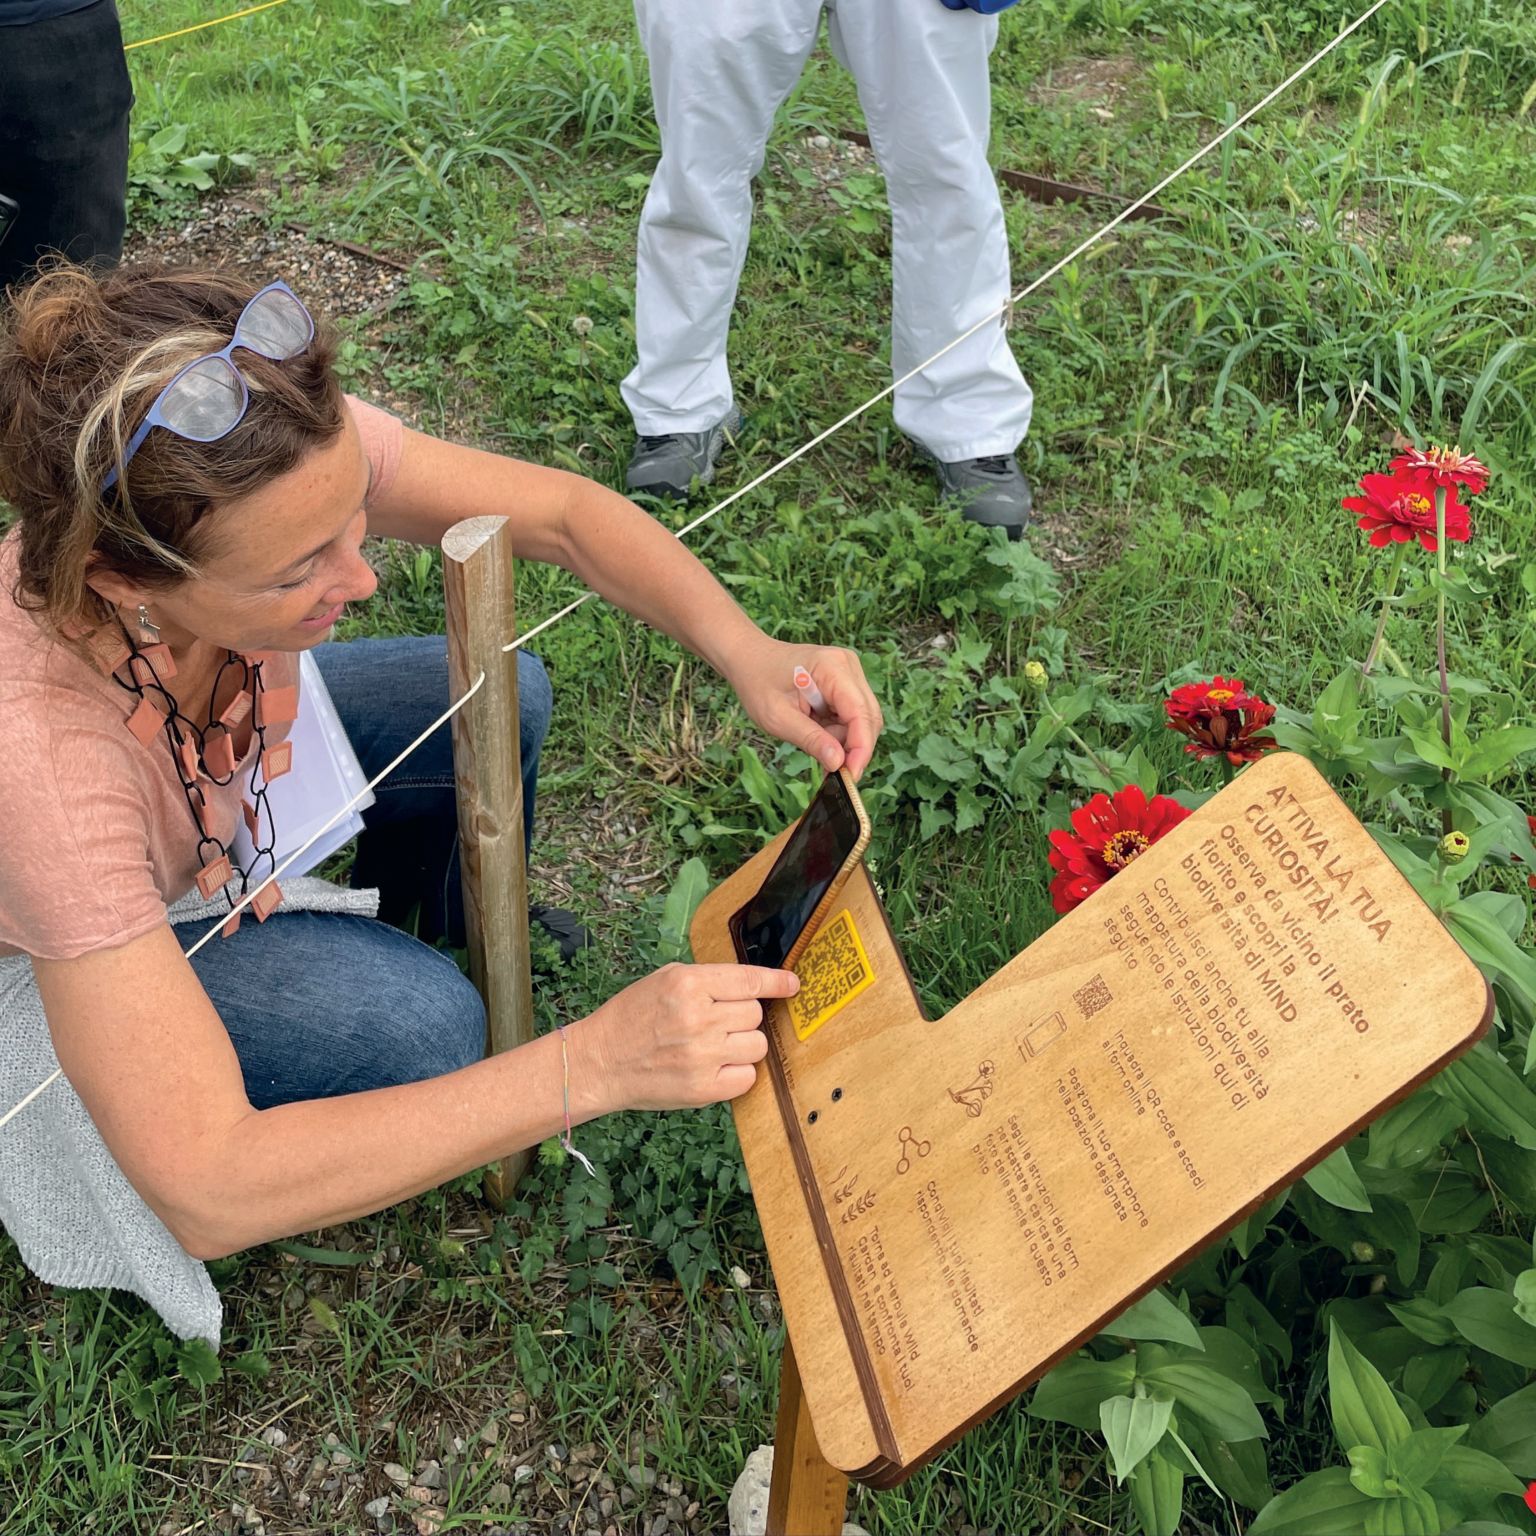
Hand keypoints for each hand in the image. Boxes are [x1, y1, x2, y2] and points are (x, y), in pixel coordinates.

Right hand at [576, 963, 797, 1111]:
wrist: (600, 1061)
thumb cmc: (632, 1016)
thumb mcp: (665, 980)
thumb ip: (708, 980)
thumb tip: (753, 984)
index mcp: (688, 984)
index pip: (749, 981)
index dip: (776, 982)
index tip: (792, 985)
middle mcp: (698, 1017)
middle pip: (755, 1014)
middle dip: (740, 1017)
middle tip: (713, 1022)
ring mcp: (702, 1055)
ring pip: (757, 1045)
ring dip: (742, 1044)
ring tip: (713, 1045)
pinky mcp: (703, 1088)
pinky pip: (748, 1077)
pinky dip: (737, 1072)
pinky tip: (715, 1067)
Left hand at [723, 635, 883, 780]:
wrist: (748, 659)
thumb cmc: (758, 683)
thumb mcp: (778, 718)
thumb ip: (811, 740)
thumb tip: (838, 763)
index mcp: (832, 667)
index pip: (861, 713)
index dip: (861, 747)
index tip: (851, 775)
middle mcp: (848, 666)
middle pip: (868, 717)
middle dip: (854, 748)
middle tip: (833, 772)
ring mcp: (849, 673)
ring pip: (863, 719)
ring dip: (845, 740)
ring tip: (814, 743)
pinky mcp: (846, 683)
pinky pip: (853, 715)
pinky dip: (839, 732)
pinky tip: (818, 733)